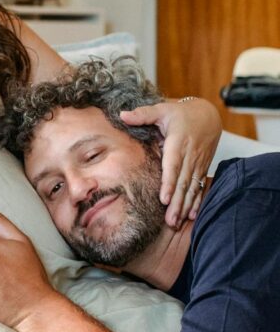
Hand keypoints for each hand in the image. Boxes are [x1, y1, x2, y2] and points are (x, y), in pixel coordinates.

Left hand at [119, 97, 220, 226]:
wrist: (209, 114)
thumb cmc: (181, 113)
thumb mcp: (162, 109)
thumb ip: (143, 114)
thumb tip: (122, 115)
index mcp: (178, 143)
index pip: (173, 166)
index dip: (169, 183)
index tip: (164, 199)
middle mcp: (190, 155)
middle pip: (183, 182)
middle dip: (177, 203)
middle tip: (170, 220)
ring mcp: (198, 163)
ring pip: (191, 188)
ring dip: (185, 206)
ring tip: (176, 222)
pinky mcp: (202, 168)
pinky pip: (199, 187)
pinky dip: (196, 202)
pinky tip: (192, 216)